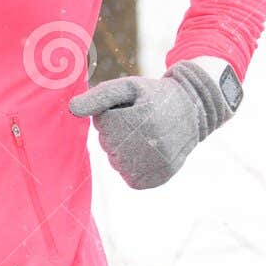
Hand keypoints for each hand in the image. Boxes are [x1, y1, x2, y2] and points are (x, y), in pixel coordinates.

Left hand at [66, 60, 234, 189]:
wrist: (193, 111)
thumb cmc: (153, 96)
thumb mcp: (127, 87)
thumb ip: (98, 97)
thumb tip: (71, 109)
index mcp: (140, 121)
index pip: (102, 123)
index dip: (113, 113)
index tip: (134, 108)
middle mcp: (149, 146)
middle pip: (108, 144)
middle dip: (117, 132)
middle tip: (142, 121)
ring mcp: (156, 165)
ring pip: (116, 162)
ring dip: (124, 150)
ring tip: (147, 135)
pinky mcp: (160, 177)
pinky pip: (130, 178)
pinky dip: (132, 167)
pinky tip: (147, 152)